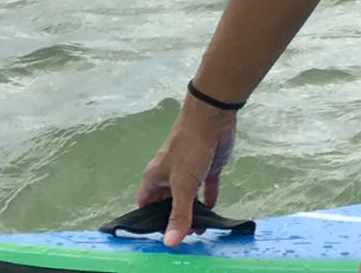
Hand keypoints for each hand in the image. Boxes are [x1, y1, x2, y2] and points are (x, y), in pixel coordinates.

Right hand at [135, 100, 237, 246]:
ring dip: (193, 211)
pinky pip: (206, 187)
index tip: (163, 234)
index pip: (146, 204)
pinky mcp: (207, 167)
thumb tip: (170, 242)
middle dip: (175, 218)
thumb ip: (179, 213)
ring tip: (201, 230)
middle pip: (168, 203)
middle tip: (187, 235)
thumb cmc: (190, 149)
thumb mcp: (183, 185)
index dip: (151, 219)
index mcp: (155, 178)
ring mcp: (189, 171)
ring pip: (188, 197)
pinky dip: (208, 198)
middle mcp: (169, 176)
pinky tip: (213, 211)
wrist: (212, 117)